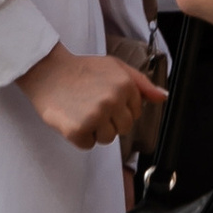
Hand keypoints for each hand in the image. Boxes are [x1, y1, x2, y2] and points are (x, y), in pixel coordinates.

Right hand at [17, 43, 168, 151]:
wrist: (49, 73)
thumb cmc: (83, 70)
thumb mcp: (116, 67)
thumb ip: (141, 84)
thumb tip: (163, 97)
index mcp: (125, 85)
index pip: (135, 114)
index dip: (120, 109)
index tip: (106, 98)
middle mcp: (113, 101)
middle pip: (123, 129)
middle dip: (110, 121)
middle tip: (93, 105)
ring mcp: (95, 116)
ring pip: (107, 139)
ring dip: (95, 130)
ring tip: (83, 110)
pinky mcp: (78, 130)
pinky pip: (88, 145)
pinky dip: (80, 137)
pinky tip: (73, 118)